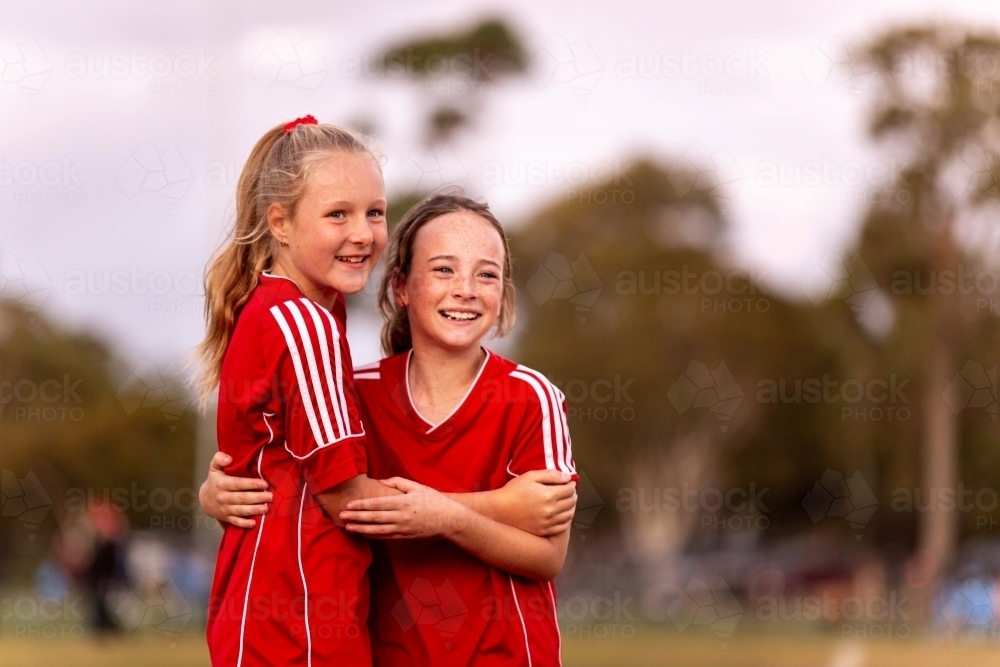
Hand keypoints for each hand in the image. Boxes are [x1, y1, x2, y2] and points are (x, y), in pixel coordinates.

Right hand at [199, 452, 271, 528]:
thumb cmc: (214, 481)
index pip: (238, 484)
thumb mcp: (214, 468)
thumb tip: (228, 458)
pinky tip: (254, 523)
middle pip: (242, 498)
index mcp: (222, 484)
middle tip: (270, 496)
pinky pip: (235, 522)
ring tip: (266, 508)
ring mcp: (224, 509)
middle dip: (257, 497)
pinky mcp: (226, 518)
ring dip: (254, 510)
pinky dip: (244, 524)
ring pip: (240, 510)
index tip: (264, 483)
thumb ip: (219, 459)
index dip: (251, 484)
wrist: (204, 499)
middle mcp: (223, 497)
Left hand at [339, 477, 465, 538]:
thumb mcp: (417, 486)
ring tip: (348, 526)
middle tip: (341, 515)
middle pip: (374, 518)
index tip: (349, 504)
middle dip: (356, 517)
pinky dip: (372, 535)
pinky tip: (363, 532)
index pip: (377, 504)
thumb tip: (380, 481)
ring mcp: (402, 528)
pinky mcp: (404, 536)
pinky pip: (385, 537)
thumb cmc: (432, 500)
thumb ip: (397, 482)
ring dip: (361, 528)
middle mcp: (401, 517)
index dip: (362, 505)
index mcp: (403, 502)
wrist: (447, 519)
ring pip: (377, 530)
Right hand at [499, 470, 576, 535]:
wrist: (500, 510)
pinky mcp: (544, 531)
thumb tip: (568, 477)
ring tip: (568, 501)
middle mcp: (551, 511)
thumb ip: (550, 475)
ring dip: (572, 507)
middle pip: (571, 502)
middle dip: (573, 494)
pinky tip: (563, 514)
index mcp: (549, 495)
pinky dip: (567, 519)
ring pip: (569, 515)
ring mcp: (548, 523)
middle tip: (569, 491)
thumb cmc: (514, 490)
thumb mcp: (530, 476)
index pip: (569, 490)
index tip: (569, 482)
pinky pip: (563, 527)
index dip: (571, 484)